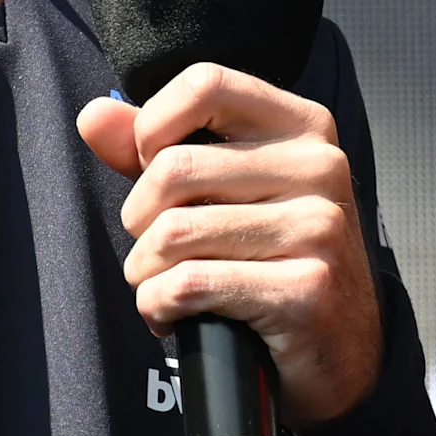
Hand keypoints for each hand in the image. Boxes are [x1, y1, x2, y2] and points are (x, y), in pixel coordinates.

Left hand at [83, 64, 383, 427]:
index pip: (206, 84)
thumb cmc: (273, 261)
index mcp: (304, 127)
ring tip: (167, 288)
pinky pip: (189, 285)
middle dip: (140, 220)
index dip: (153, 127)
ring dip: (146, 274)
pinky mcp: (306, 290)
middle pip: (173, 168)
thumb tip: (94, 115)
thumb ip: (161, 150)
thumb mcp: (228, 194)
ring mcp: (318, 228)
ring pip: (173, 234)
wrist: (342, 351)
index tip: (153, 169)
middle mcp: (320, 167)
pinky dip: (160, 307)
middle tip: (157, 251)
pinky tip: (176, 317)